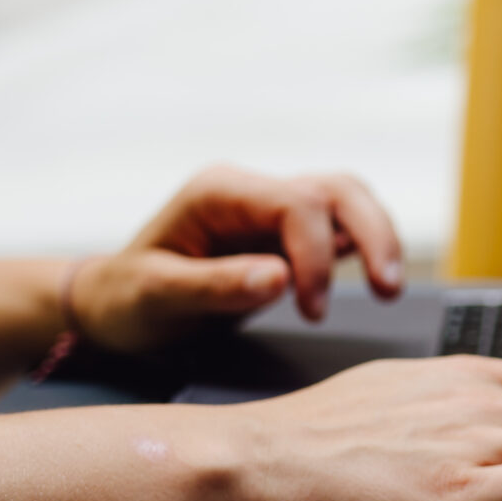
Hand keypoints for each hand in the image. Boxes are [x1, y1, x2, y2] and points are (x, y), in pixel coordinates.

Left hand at [73, 166, 405, 352]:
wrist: (113, 306)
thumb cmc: (126, 300)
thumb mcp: (156, 298)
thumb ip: (216, 286)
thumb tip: (280, 277)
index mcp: (219, 192)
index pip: (297, 204)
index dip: (316, 255)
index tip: (311, 310)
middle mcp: (252, 192)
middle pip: (336, 190)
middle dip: (372, 233)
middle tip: (388, 287)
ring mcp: (272, 211)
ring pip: (348, 200)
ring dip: (377, 236)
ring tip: (388, 285)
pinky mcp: (288, 236)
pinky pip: (341, 227)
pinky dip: (365, 247)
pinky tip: (373, 278)